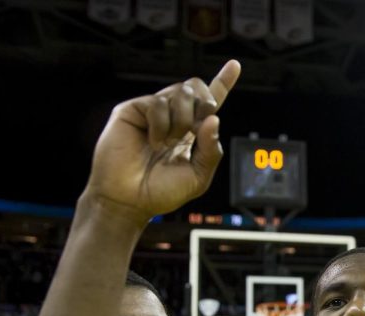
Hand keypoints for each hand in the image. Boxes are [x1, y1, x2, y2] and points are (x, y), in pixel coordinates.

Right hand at [83, 60, 240, 222]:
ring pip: (181, 92)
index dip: (223, 82)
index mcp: (191, 133)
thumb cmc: (160, 193)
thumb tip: (213, 120)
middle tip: (195, 130)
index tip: (235, 65)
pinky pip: (158, 102)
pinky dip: (161, 123)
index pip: (209, 103)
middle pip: (197, 88)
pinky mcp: (133, 110)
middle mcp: (173, 118)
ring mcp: (152, 112)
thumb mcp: (197, 177)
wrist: (129, 201)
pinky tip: (154, 141)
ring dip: (183, 119)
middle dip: (205, 104)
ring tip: (168, 143)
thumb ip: (211, 151)